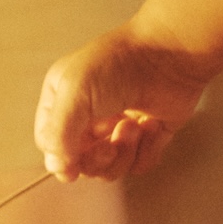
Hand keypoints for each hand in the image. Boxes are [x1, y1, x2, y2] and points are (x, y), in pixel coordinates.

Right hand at [36, 23, 212, 181]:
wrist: (170, 53)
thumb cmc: (119, 64)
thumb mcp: (74, 93)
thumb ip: (58, 135)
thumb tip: (59, 170)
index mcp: (64, 99)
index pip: (52, 144)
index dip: (63, 157)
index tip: (77, 160)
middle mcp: (90, 114)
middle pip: (83, 163)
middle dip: (100, 156)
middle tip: (113, 136)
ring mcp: (120, 125)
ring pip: (112, 168)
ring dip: (124, 152)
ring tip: (135, 125)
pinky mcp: (150, 133)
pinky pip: (141, 163)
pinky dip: (148, 150)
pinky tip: (152, 124)